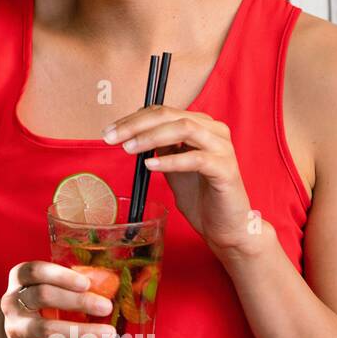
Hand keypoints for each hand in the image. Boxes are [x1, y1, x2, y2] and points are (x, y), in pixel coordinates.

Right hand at [0, 261, 119, 337]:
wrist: (5, 333)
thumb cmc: (36, 304)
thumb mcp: (41, 286)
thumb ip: (68, 284)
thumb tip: (110, 283)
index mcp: (19, 280)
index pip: (34, 271)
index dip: (60, 276)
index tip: (86, 283)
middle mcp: (13, 303)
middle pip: (43, 296)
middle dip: (77, 301)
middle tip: (107, 307)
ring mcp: (18, 330)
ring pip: (47, 329)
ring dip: (81, 331)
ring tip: (109, 333)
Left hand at [103, 104, 261, 258]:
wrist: (224, 226)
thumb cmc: (199, 195)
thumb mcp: (172, 165)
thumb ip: (159, 146)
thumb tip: (132, 133)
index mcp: (201, 126)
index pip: (163, 111)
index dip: (133, 118)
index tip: (109, 130)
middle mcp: (215, 131)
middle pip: (170, 115)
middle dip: (136, 125)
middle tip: (111, 137)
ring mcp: (223, 149)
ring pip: (184, 129)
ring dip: (151, 137)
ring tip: (129, 149)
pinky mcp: (227, 170)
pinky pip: (196, 159)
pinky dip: (170, 160)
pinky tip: (150, 165)